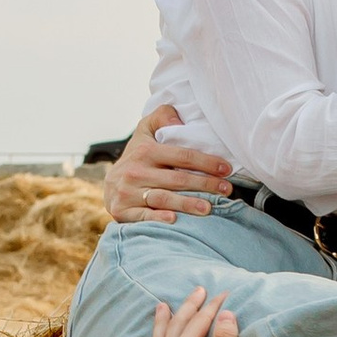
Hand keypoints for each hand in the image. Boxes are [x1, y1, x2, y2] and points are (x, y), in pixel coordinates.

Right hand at [105, 101, 233, 223]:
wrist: (110, 184)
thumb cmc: (137, 156)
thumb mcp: (145, 130)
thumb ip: (162, 116)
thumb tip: (179, 122)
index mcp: (145, 151)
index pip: (182, 156)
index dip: (206, 163)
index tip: (226, 169)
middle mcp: (135, 171)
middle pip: (177, 180)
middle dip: (205, 185)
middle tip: (226, 189)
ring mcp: (128, 192)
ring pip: (163, 198)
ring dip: (188, 204)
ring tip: (209, 208)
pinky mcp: (122, 210)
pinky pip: (143, 215)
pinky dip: (159, 218)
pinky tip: (175, 219)